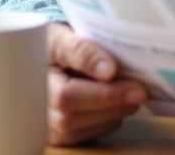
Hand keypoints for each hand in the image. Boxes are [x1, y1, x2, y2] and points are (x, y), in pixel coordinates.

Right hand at [46, 22, 146, 145]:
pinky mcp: (56, 134)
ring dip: (110, 115)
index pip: (66, 95)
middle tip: (139, 91)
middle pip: (71, 118)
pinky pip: (81, 137)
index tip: (122, 80)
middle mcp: (35, 106)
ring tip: (131, 97)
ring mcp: (43, 123)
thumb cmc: (55, 43)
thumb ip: (83, 49)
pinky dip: (104, 124)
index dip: (98, 92)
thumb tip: (108, 70)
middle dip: (110, 104)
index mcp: (35, 78)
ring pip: (77, 131)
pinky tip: (116, 107)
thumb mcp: (64, 36)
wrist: (49, 53)